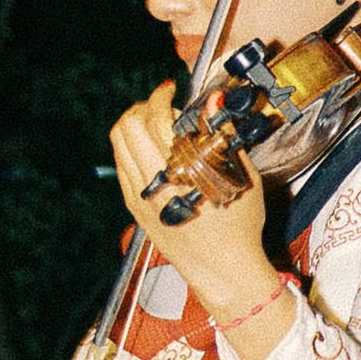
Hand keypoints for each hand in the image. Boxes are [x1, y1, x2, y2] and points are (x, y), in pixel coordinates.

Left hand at [109, 87, 275, 316]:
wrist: (223, 270)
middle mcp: (153, 184)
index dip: (161, 97)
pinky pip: (121, 165)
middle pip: (127, 126)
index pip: (155, 119)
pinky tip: (150, 149)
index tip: (169, 89)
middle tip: (160, 104)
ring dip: (133, 125)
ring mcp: (139, 196)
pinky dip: (131, 147)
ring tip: (153, 123)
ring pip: (118, 144)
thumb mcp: (241, 176)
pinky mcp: (135, 207)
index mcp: (180, 173)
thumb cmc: (238, 228)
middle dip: (142, 107)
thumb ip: (224, 136)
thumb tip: (215, 103)